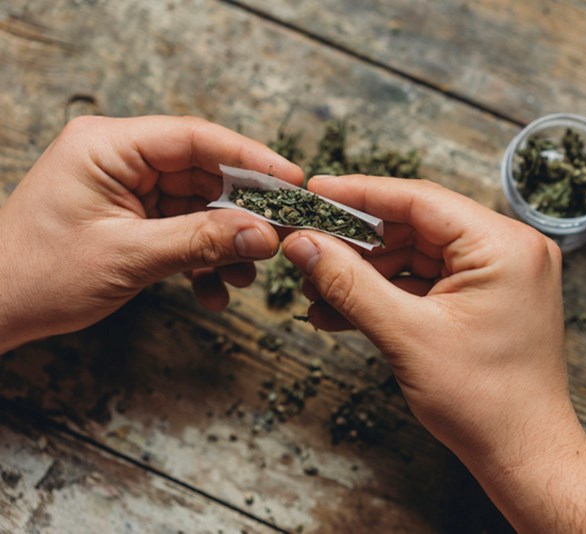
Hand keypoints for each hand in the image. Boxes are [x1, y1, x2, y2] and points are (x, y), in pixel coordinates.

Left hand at [0, 116, 302, 352]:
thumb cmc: (37, 274)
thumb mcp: (129, 256)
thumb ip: (200, 241)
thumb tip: (262, 234)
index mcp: (108, 146)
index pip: (194, 138)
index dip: (249, 158)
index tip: (291, 180)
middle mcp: (120, 159)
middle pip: (203, 172)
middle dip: (242, 210)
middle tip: (278, 236)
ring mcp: (128, 189)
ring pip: (199, 205)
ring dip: (226, 241)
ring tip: (245, 274)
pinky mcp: (133, 217)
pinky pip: (184, 229)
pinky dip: (204, 258)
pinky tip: (215, 289)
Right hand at [282, 175, 585, 531]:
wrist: (523, 455)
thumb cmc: (486, 403)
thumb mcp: (407, 336)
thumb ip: (350, 284)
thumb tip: (304, 245)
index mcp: (503, 245)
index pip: (420, 200)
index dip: (360, 194)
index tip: (314, 192)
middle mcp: (506, 250)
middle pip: (416, 226)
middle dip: (358, 243)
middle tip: (308, 251)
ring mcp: (497, 275)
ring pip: (416, 256)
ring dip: (366, 274)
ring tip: (317, 291)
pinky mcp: (484, 299)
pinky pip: (426, 282)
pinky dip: (387, 294)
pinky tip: (341, 310)